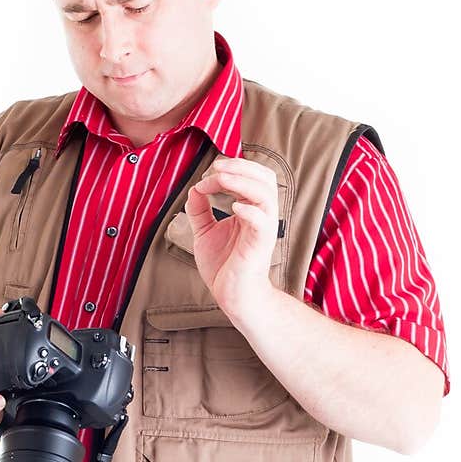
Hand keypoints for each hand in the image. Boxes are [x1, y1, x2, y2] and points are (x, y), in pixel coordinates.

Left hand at [184, 157, 278, 315]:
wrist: (232, 295)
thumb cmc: (224, 266)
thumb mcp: (205, 232)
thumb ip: (200, 210)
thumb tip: (195, 188)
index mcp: (251, 210)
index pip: (252, 176)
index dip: (231, 168)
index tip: (205, 178)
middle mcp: (261, 216)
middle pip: (265, 178)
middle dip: (241, 166)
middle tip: (216, 167)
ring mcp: (263, 229)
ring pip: (266, 194)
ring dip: (242, 181)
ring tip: (220, 179)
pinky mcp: (260, 245)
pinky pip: (263, 221)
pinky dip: (249, 210)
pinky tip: (233, 207)